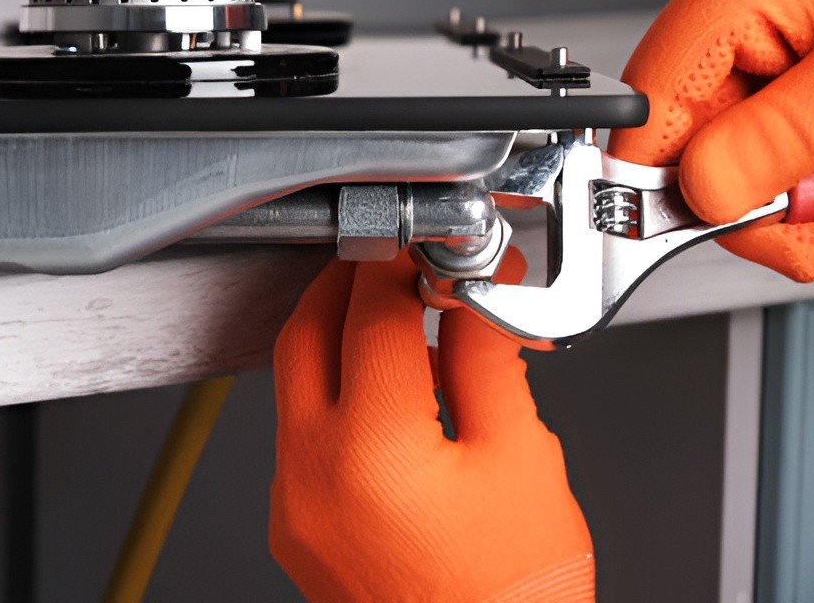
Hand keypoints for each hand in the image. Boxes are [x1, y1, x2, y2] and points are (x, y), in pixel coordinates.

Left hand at [270, 252, 593, 601]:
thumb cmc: (514, 601)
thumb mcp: (523, 460)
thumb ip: (484, 358)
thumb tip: (470, 292)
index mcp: (370, 449)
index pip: (370, 312)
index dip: (403, 261)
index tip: (428, 246)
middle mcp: (309, 474)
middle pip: (304, 333)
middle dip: (345, 284)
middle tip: (394, 264)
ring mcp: (290, 506)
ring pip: (294, 384)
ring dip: (339, 341)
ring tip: (407, 335)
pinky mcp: (293, 528)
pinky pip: (299, 435)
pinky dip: (336, 399)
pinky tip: (389, 402)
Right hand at [609, 0, 813, 281]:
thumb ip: (784, 141)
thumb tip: (702, 194)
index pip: (648, 112)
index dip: (672, 190)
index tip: (730, 233)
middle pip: (692, 132)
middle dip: (766, 192)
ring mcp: (753, 2)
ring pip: (732, 134)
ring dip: (798, 182)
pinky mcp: (780, 23)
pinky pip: (763, 113)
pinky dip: (808, 153)